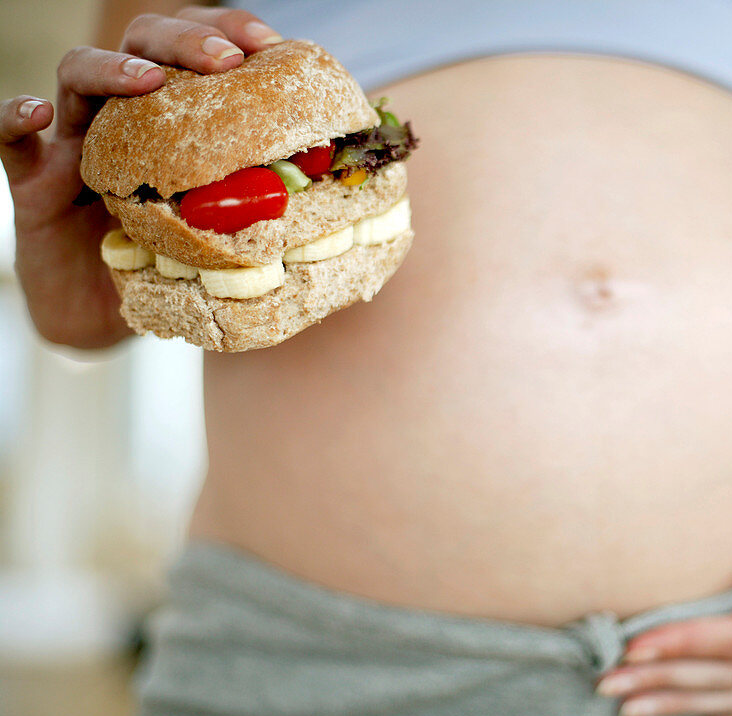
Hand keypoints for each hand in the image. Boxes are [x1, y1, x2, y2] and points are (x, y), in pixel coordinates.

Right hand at [0, 6, 280, 347]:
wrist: (104, 315)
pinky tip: (36, 115)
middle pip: (144, 44)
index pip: (200, 54)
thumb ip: (272, 218)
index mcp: (177, 121)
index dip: (231, 35)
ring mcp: (76, 142)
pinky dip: (14, 117)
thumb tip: (349, 223)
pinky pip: (9, 138)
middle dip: (186, 40)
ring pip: (80, 73)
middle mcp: (127, 117)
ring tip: (149, 81)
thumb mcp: (228, 236)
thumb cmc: (171, 267)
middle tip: (227, 62)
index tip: (273, 46)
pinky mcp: (32, 180)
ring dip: (114, 68)